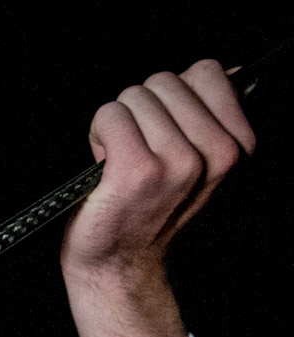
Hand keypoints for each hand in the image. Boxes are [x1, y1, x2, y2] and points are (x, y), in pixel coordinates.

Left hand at [58, 59, 253, 336]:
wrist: (120, 265)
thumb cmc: (148, 210)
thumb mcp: (198, 163)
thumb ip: (208, 115)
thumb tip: (225, 71)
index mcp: (237, 145)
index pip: (207, 73)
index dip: (171, 97)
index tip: (162, 132)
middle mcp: (216, 153)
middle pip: (164, 81)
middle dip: (141, 110)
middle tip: (136, 151)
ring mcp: (178, 162)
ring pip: (135, 96)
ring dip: (117, 124)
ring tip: (120, 161)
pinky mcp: (138, 170)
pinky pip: (111, 114)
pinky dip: (98, 132)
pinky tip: (104, 164)